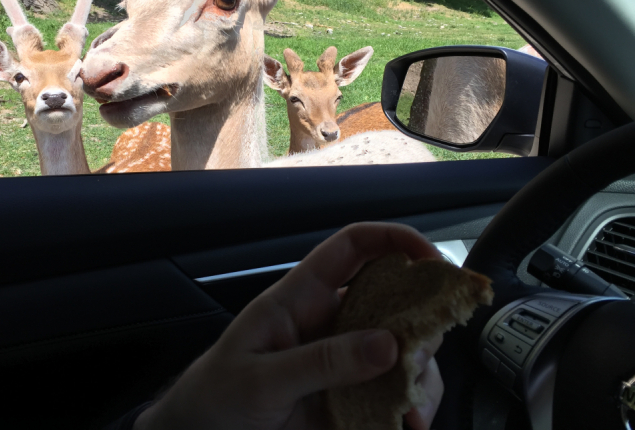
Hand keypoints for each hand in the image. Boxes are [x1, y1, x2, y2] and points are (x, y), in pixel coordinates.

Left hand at [134, 222, 444, 429]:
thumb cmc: (219, 393)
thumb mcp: (262, 378)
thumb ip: (321, 362)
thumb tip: (386, 344)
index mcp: (302, 296)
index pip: (353, 247)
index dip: (394, 240)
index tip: (432, 260)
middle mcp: (331, 320)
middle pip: (393, 299)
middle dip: (421, 320)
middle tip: (423, 354)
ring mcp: (344, 357)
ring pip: (402, 348)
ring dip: (420, 373)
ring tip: (413, 408)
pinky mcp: (352, 393)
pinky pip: (394, 390)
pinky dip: (410, 404)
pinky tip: (407, 422)